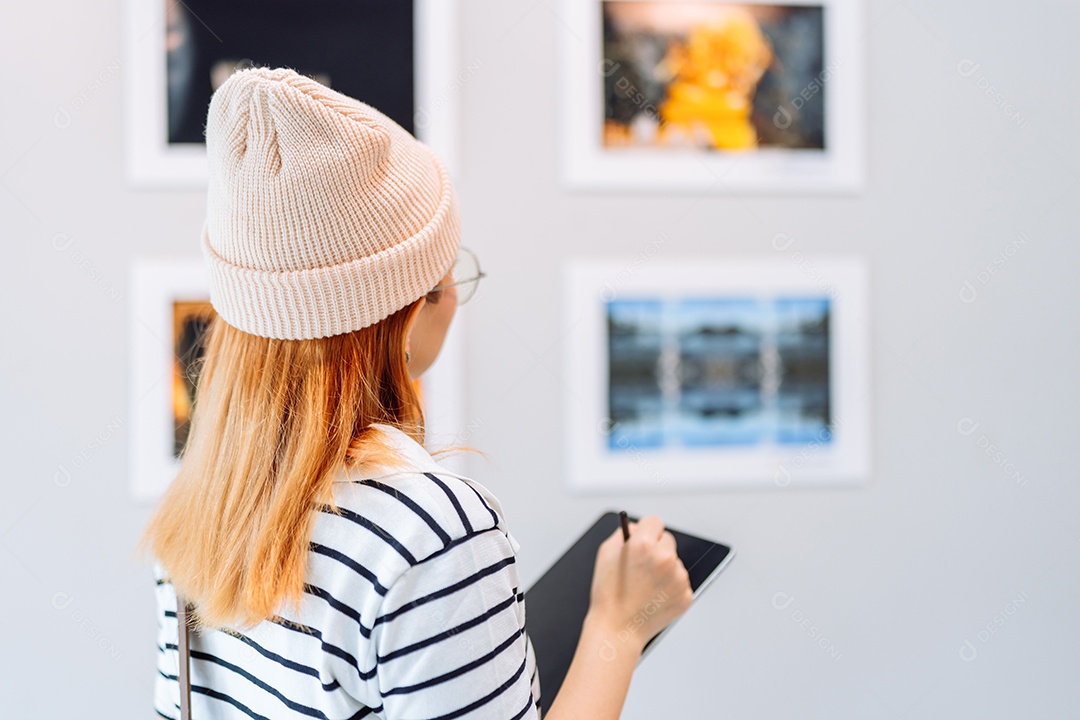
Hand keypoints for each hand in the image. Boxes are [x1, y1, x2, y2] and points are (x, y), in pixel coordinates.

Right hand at [585, 514, 693, 653]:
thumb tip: (637, 527)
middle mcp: (665, 559)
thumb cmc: (608, 594)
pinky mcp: (686, 595)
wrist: (617, 629)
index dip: (645, 530)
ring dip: (664, 569)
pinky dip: (669, 587)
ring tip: (644, 586)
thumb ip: (623, 533)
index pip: (654, 521)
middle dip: (656, 548)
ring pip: (674, 562)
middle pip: (667, 539)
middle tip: (642, 564)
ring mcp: (678, 578)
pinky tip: (653, 597)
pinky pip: (679, 582)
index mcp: (644, 545)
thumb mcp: (606, 554)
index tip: (643, 537)